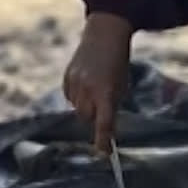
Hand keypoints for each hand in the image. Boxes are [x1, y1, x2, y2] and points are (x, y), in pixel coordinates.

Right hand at [63, 13, 133, 150]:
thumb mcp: (121, 85)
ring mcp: (74, 82)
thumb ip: (112, 106)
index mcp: (106, 90)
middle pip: (87, 117)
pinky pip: (70, 97)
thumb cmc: (117, 63)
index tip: (104, 153)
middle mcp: (88, 88)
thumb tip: (104, 127)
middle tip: (103, 103)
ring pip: (77, 108)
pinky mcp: (66, 78)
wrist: (104, 35)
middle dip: (95, 116)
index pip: (104, 122)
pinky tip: (85, 82)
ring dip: (86, 105)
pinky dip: (77, 96)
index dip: (102, 140)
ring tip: (95, 86)